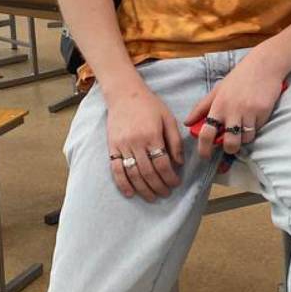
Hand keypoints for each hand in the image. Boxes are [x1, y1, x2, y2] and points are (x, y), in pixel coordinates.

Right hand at [105, 83, 184, 201]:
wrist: (124, 94)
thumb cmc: (149, 106)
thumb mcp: (168, 118)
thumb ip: (175, 141)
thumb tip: (179, 163)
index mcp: (152, 135)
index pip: (162, 163)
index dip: (170, 177)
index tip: (176, 183)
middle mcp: (136, 142)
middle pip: (148, 172)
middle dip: (158, 186)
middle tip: (166, 193)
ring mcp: (122, 146)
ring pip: (132, 173)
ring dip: (143, 189)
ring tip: (152, 197)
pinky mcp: (111, 147)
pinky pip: (115, 169)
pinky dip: (122, 183)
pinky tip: (130, 193)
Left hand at [183, 47, 287, 163]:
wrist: (264, 66)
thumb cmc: (239, 78)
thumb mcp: (217, 90)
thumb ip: (201, 107)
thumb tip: (187, 123)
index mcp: (218, 106)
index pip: (207, 132)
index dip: (204, 148)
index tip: (205, 155)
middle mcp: (232, 111)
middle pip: (229, 142)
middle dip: (229, 149)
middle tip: (229, 147)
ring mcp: (249, 112)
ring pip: (246, 139)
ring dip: (244, 139)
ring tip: (243, 130)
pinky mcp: (263, 113)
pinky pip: (257, 129)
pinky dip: (255, 128)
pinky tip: (254, 118)